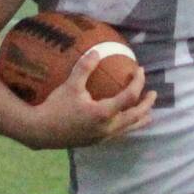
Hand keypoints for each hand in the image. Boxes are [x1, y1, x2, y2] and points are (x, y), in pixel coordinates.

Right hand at [22, 51, 155, 149]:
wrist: (40, 131)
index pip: (130, 96)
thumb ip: (84, 68)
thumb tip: (97, 52)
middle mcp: (107, 127)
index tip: (140, 71)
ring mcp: (102, 136)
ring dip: (141, 119)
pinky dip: (128, 126)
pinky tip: (125, 122)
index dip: (138, 82)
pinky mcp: (96, 141)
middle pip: (136, 116)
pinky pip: (119, 134)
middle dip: (147, 104)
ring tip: (148, 114)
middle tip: (153, 93)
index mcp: (104, 112)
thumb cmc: (55, 107)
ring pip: (129, 129)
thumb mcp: (70, 86)